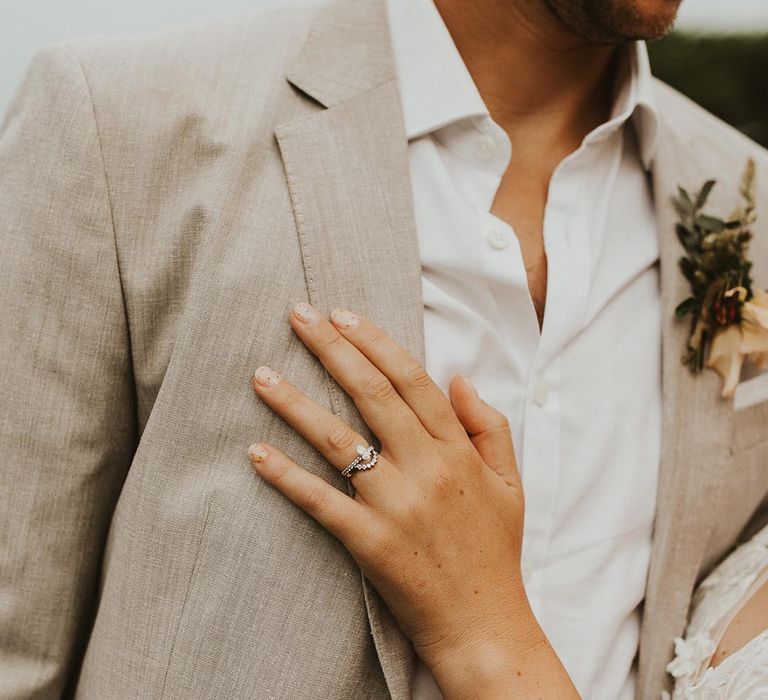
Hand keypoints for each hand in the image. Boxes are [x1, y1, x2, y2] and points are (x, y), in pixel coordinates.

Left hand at [247, 302, 577, 697]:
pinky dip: (285, 476)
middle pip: (371, 394)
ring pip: (338, 440)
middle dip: (331, 348)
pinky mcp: (370, 541)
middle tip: (297, 315)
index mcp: (458, 450)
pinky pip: (320, 501)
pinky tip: (256, 451)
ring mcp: (397, 504)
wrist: (485, 625)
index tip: (344, 315)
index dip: (376, 342)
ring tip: (261, 375)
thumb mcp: (510, 483)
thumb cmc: (495, 551)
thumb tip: (461, 378)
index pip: (412, 380)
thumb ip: (489, 426)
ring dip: (295, 403)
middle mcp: (427, 468)